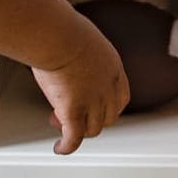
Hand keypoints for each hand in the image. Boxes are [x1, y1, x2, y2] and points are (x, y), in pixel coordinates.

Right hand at [30, 23, 129, 154]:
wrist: (57, 35)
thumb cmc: (63, 30)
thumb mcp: (84, 39)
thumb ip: (83, 53)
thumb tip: (68, 52)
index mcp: (113, 68)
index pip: (121, 97)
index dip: (108, 105)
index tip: (94, 105)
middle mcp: (107, 87)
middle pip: (109, 116)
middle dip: (91, 117)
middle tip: (72, 113)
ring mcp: (92, 101)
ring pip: (92, 129)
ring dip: (76, 130)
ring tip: (57, 123)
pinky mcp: (73, 111)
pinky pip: (74, 138)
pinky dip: (67, 146)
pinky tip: (59, 148)